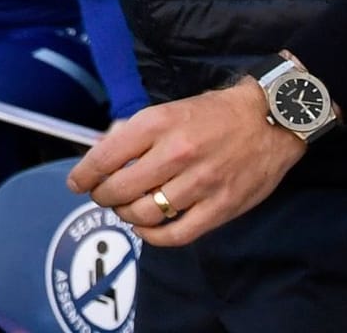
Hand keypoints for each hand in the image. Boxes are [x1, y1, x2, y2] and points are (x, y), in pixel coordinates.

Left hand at [66, 77, 304, 246]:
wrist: (269, 119)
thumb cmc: (212, 114)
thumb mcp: (167, 110)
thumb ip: (133, 132)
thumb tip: (99, 151)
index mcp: (158, 124)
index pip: (106, 156)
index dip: (84, 174)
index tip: (76, 182)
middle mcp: (176, 154)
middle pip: (120, 189)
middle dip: (102, 196)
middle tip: (102, 195)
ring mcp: (200, 184)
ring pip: (144, 213)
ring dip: (126, 214)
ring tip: (126, 208)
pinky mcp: (221, 207)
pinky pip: (176, 234)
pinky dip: (152, 236)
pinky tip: (146, 227)